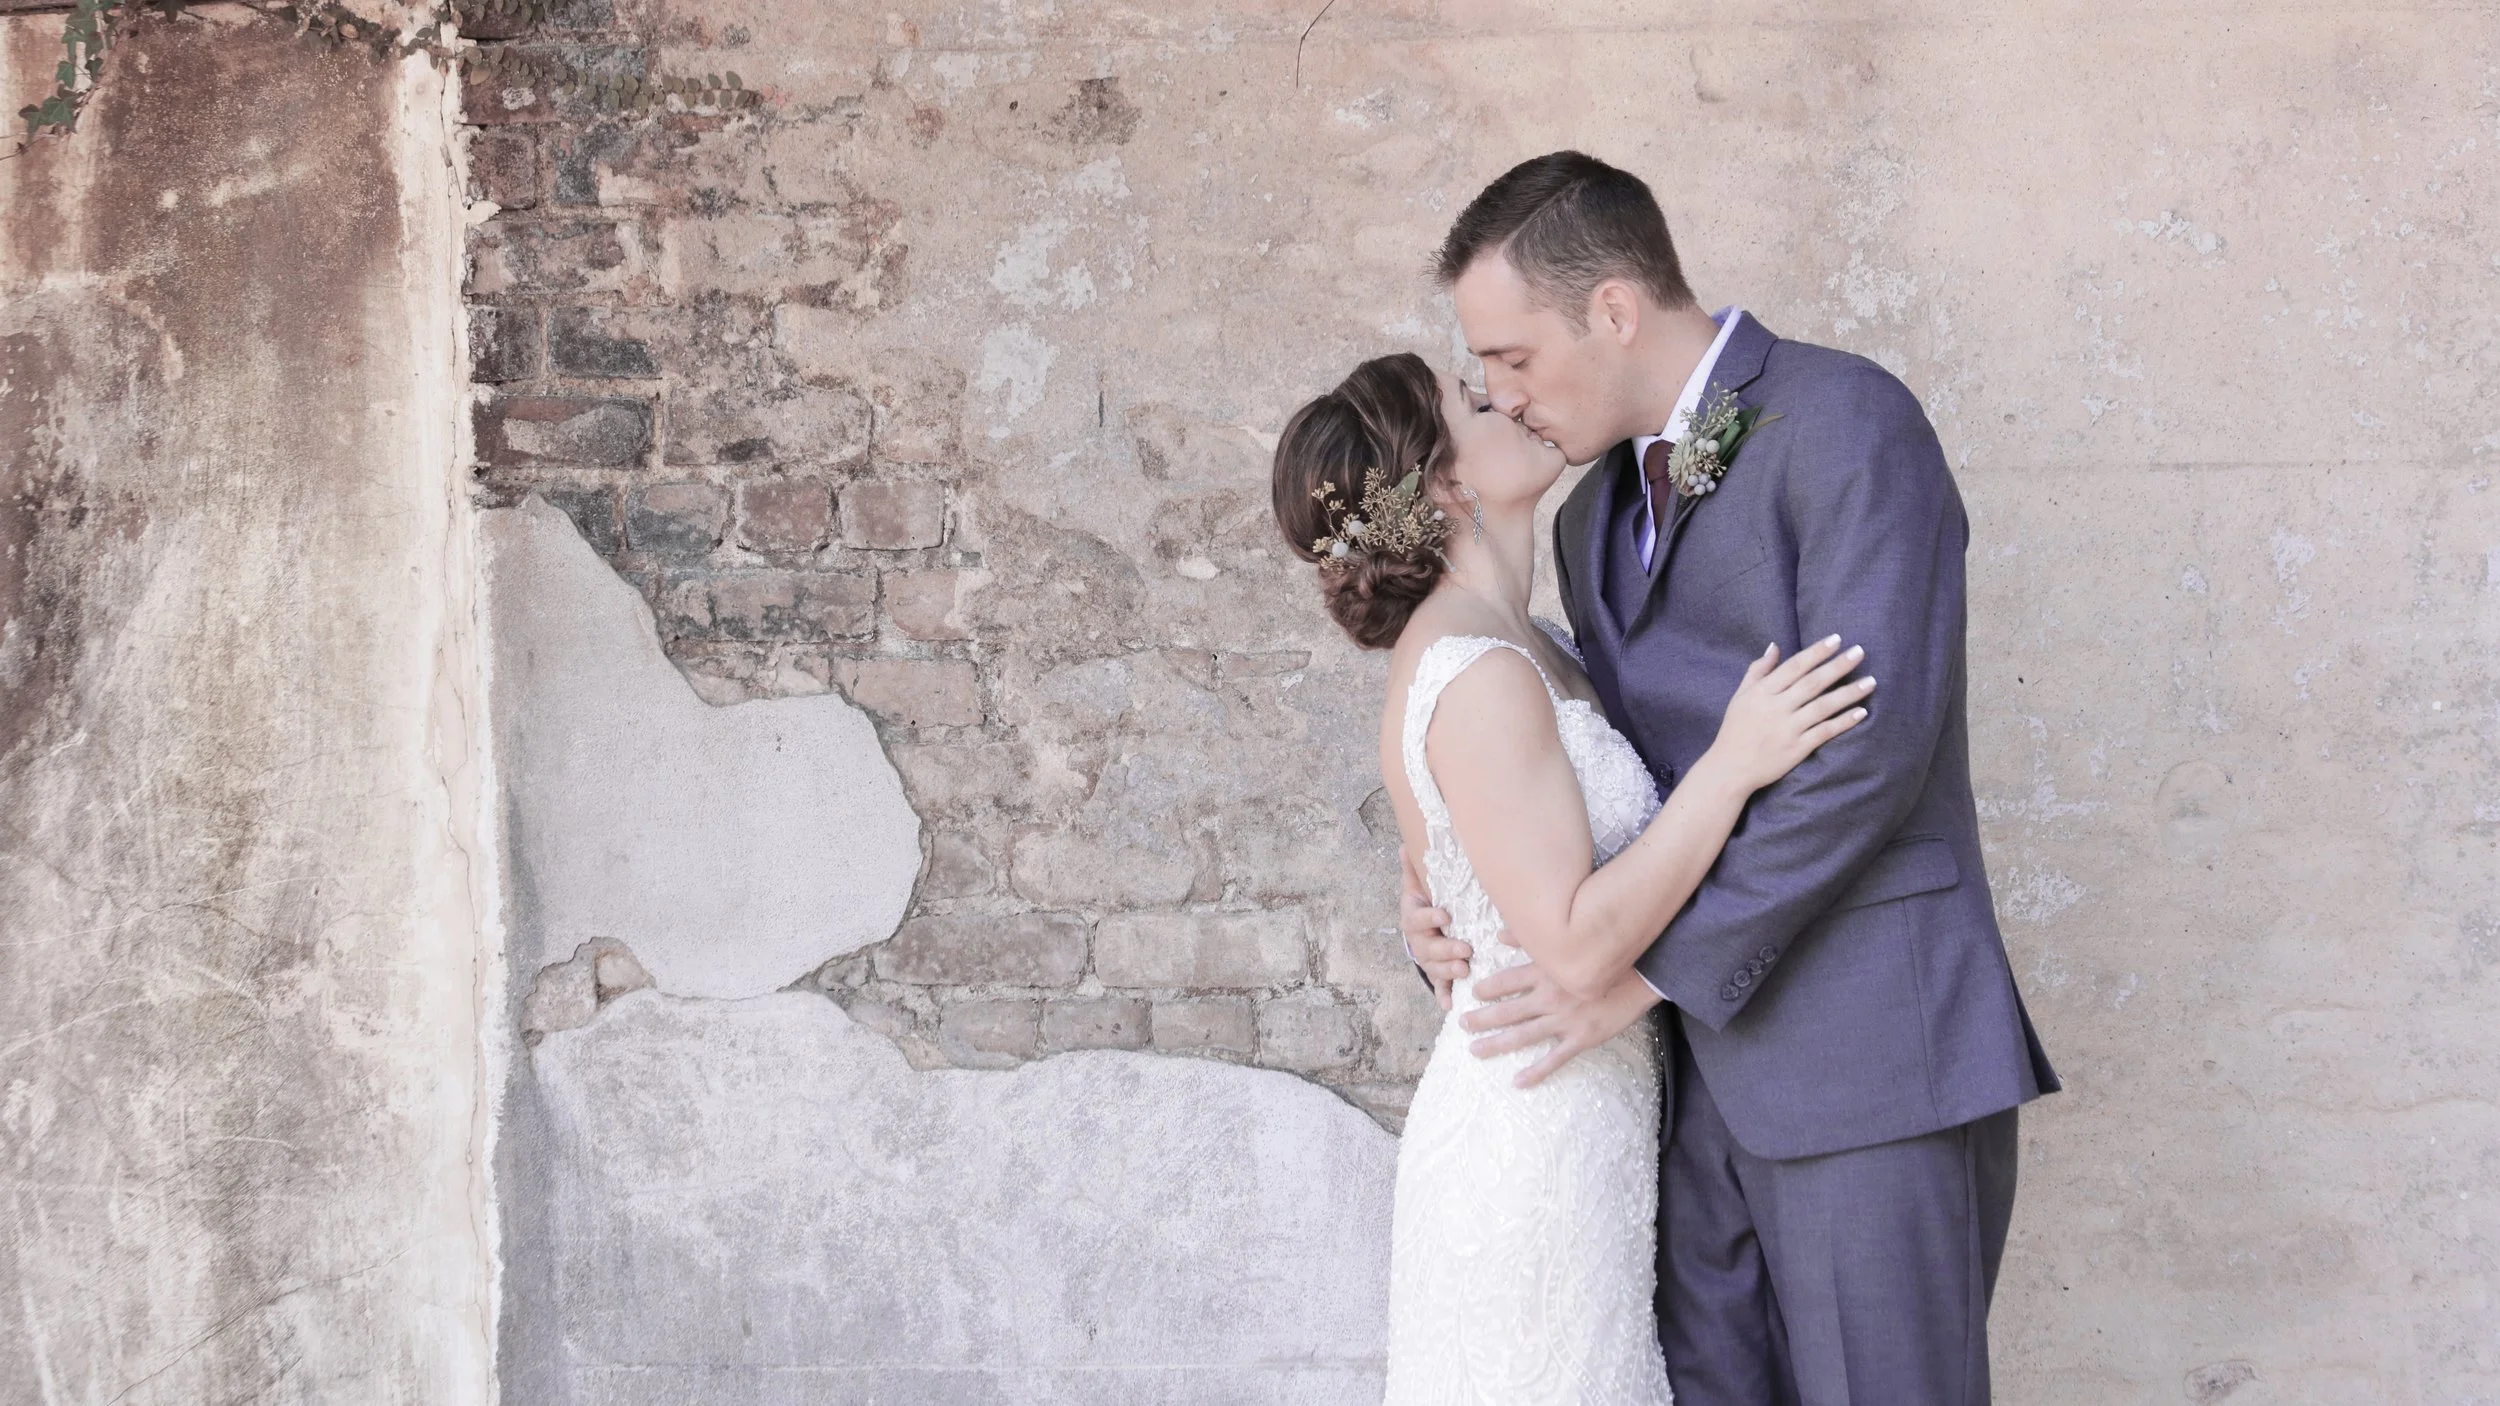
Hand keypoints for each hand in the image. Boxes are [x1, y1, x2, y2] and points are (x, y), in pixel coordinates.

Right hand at [1401, 851, 1470, 1010]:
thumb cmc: (1426, 906)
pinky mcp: (1437, 975)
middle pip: (1428, 948)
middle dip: (1446, 949)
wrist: (1423, 931)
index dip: (1429, 917)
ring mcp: (1427, 960)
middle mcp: (1418, 941)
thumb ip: (1415, 870)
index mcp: (1414, 918)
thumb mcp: (1419, 887)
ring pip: (1434, 968)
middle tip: (1466, 949)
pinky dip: (1443, 996)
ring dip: (1448, 970)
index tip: (1445, 915)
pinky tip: (1450, 1004)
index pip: (1418, 918)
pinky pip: (1439, 987)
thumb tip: (1405, 845)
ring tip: (1465, 969)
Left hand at [1459, 960, 1660, 1087]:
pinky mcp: (1582, 1038)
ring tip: (1475, 1050)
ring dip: (1496, 1044)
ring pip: (1522, 1036)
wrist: (1645, 974)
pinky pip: (1554, 1059)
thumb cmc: (1607, 954)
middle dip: (1481, 1019)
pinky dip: (1535, 1072)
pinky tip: (1517, 1081)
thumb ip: (1532, 940)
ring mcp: (1564, 1020)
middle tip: (1462, 1024)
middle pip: (1507, 1010)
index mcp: (1545, 972)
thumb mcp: (1570, 943)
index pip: (1505, 982)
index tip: (1471, 994)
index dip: (1486, 989)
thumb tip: (1499, 934)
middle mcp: (1549, 997)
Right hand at [1702, 635, 1874, 791]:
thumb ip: (1758, 670)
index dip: (1816, 652)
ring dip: (1848, 693)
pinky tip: (1861, 712)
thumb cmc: (1735, 729)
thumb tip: (1775, 646)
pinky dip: (1843, 722)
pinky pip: (1825, 732)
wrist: (1729, 769)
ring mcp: (1788, 729)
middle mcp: (1776, 708)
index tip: (1837, 639)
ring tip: (1871, 681)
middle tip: (1860, 652)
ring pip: (1823, 706)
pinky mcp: (1797, 749)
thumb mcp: (1740, 696)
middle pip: (1812, 683)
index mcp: (1762, 692)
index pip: (1794, 667)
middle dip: (1837, 666)